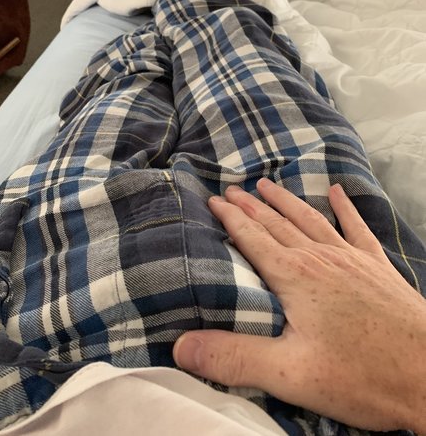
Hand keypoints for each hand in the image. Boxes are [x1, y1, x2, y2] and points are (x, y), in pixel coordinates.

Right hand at [173, 180, 425, 431]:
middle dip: (251, 205)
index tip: (213, 199)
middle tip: (231, 188)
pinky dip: (345, 207)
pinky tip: (338, 191)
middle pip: (277, 223)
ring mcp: (352, 258)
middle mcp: (321, 258)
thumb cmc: (362, 374)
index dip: (230, 217)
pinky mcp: (377, 266)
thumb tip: (181, 346)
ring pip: (310, 218)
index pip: (253, 238)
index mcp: (295, 277)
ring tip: (267, 184)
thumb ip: (234, 357)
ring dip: (286, 201)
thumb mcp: (290, 374)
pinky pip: (356, 227)